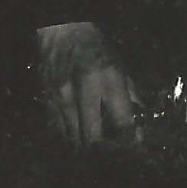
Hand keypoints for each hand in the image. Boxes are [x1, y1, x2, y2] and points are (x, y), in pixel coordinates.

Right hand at [35, 21, 141, 146]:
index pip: (122, 121)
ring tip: (95, 150)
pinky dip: (68, 138)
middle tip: (111, 154)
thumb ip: (130, 94)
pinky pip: (58, 131)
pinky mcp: (47, 102)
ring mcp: (62, 99)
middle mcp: (84, 92)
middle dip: (104, 151)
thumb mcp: (120, 66)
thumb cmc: (97, 49)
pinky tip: (76, 136)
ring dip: (85, 148)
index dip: (129, 140)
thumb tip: (139, 121)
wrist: (63, 33)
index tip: (132, 146)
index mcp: (109, 80)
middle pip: (94, 138)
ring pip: (74, 140)